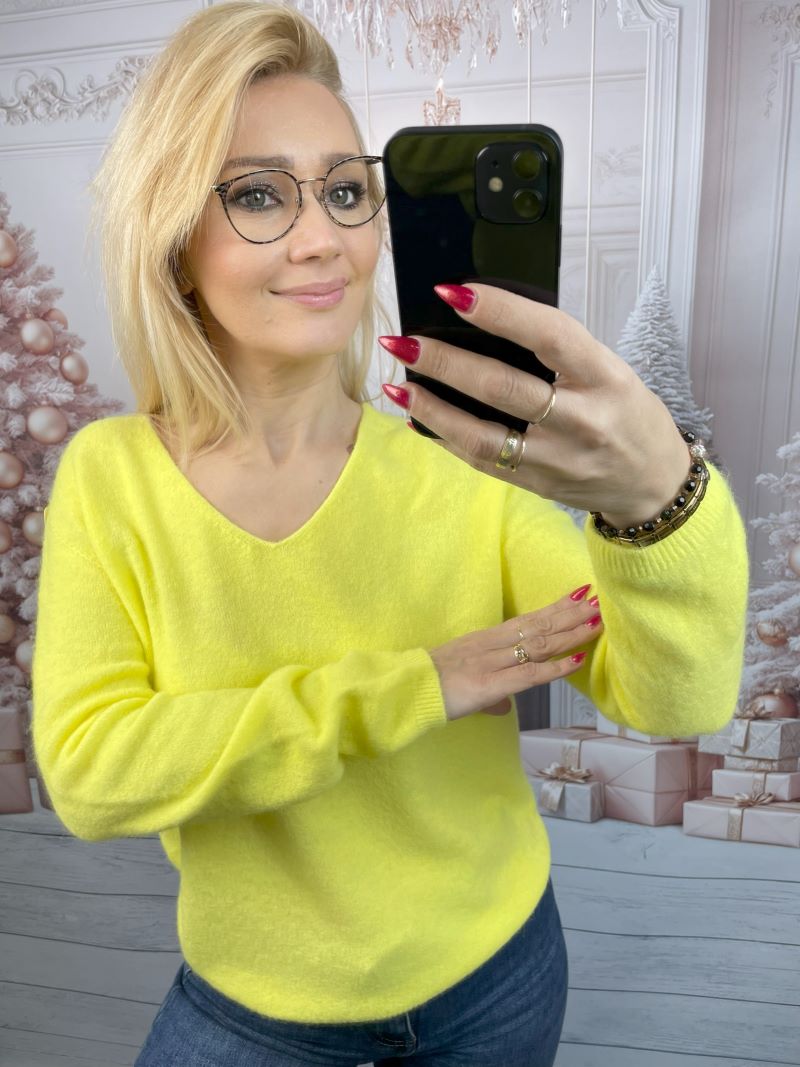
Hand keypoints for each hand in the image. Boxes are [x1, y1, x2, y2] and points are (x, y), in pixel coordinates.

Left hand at [379, 283, 691, 527]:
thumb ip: (559, 351)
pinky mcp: (537, 484)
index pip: (548, 335)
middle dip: (445, 362)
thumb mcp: (610, 370)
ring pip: (483, 435)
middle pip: (503, 388)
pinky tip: (419, 417)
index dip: (499, 311)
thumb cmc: (627, 414)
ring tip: (398, 384)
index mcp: (605, 376)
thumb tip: (487, 320)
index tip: (452, 292)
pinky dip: (446, 437)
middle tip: (404, 341)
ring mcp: (556, 458)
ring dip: (433, 408)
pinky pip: (482, 460)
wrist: (652, 484)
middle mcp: (581, 420)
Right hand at [429, 588, 602, 721]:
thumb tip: (503, 707)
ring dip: (571, 632)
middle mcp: (491, 644)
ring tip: (597, 620)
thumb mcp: (464, 687)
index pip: (526, 620)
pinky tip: (578, 659)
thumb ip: (489, 696)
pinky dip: (556, 667)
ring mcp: (492, 662)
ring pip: (539, 644)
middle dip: (570, 613)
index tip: (578, 596)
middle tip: (598, 599)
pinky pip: (530, 674)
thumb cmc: (428, 688)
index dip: (554, 609)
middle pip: (538, 625)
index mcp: (484, 641)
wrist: (406, 691)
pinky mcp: (490, 684)